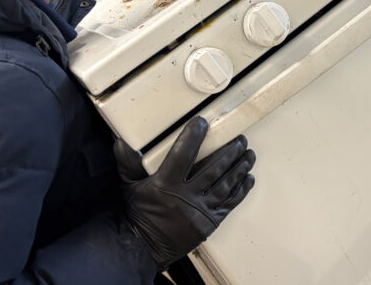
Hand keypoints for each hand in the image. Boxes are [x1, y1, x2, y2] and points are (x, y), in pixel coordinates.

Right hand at [113, 117, 255, 268]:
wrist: (143, 247)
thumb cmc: (137, 215)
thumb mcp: (129, 187)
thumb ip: (128, 163)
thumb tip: (121, 142)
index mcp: (165, 185)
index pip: (182, 155)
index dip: (193, 137)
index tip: (202, 123)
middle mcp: (185, 198)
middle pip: (213, 169)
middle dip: (230, 152)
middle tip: (240, 139)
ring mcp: (200, 212)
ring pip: (225, 185)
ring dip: (239, 168)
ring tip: (249, 154)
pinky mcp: (209, 224)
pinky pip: (229, 205)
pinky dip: (241, 191)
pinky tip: (248, 179)